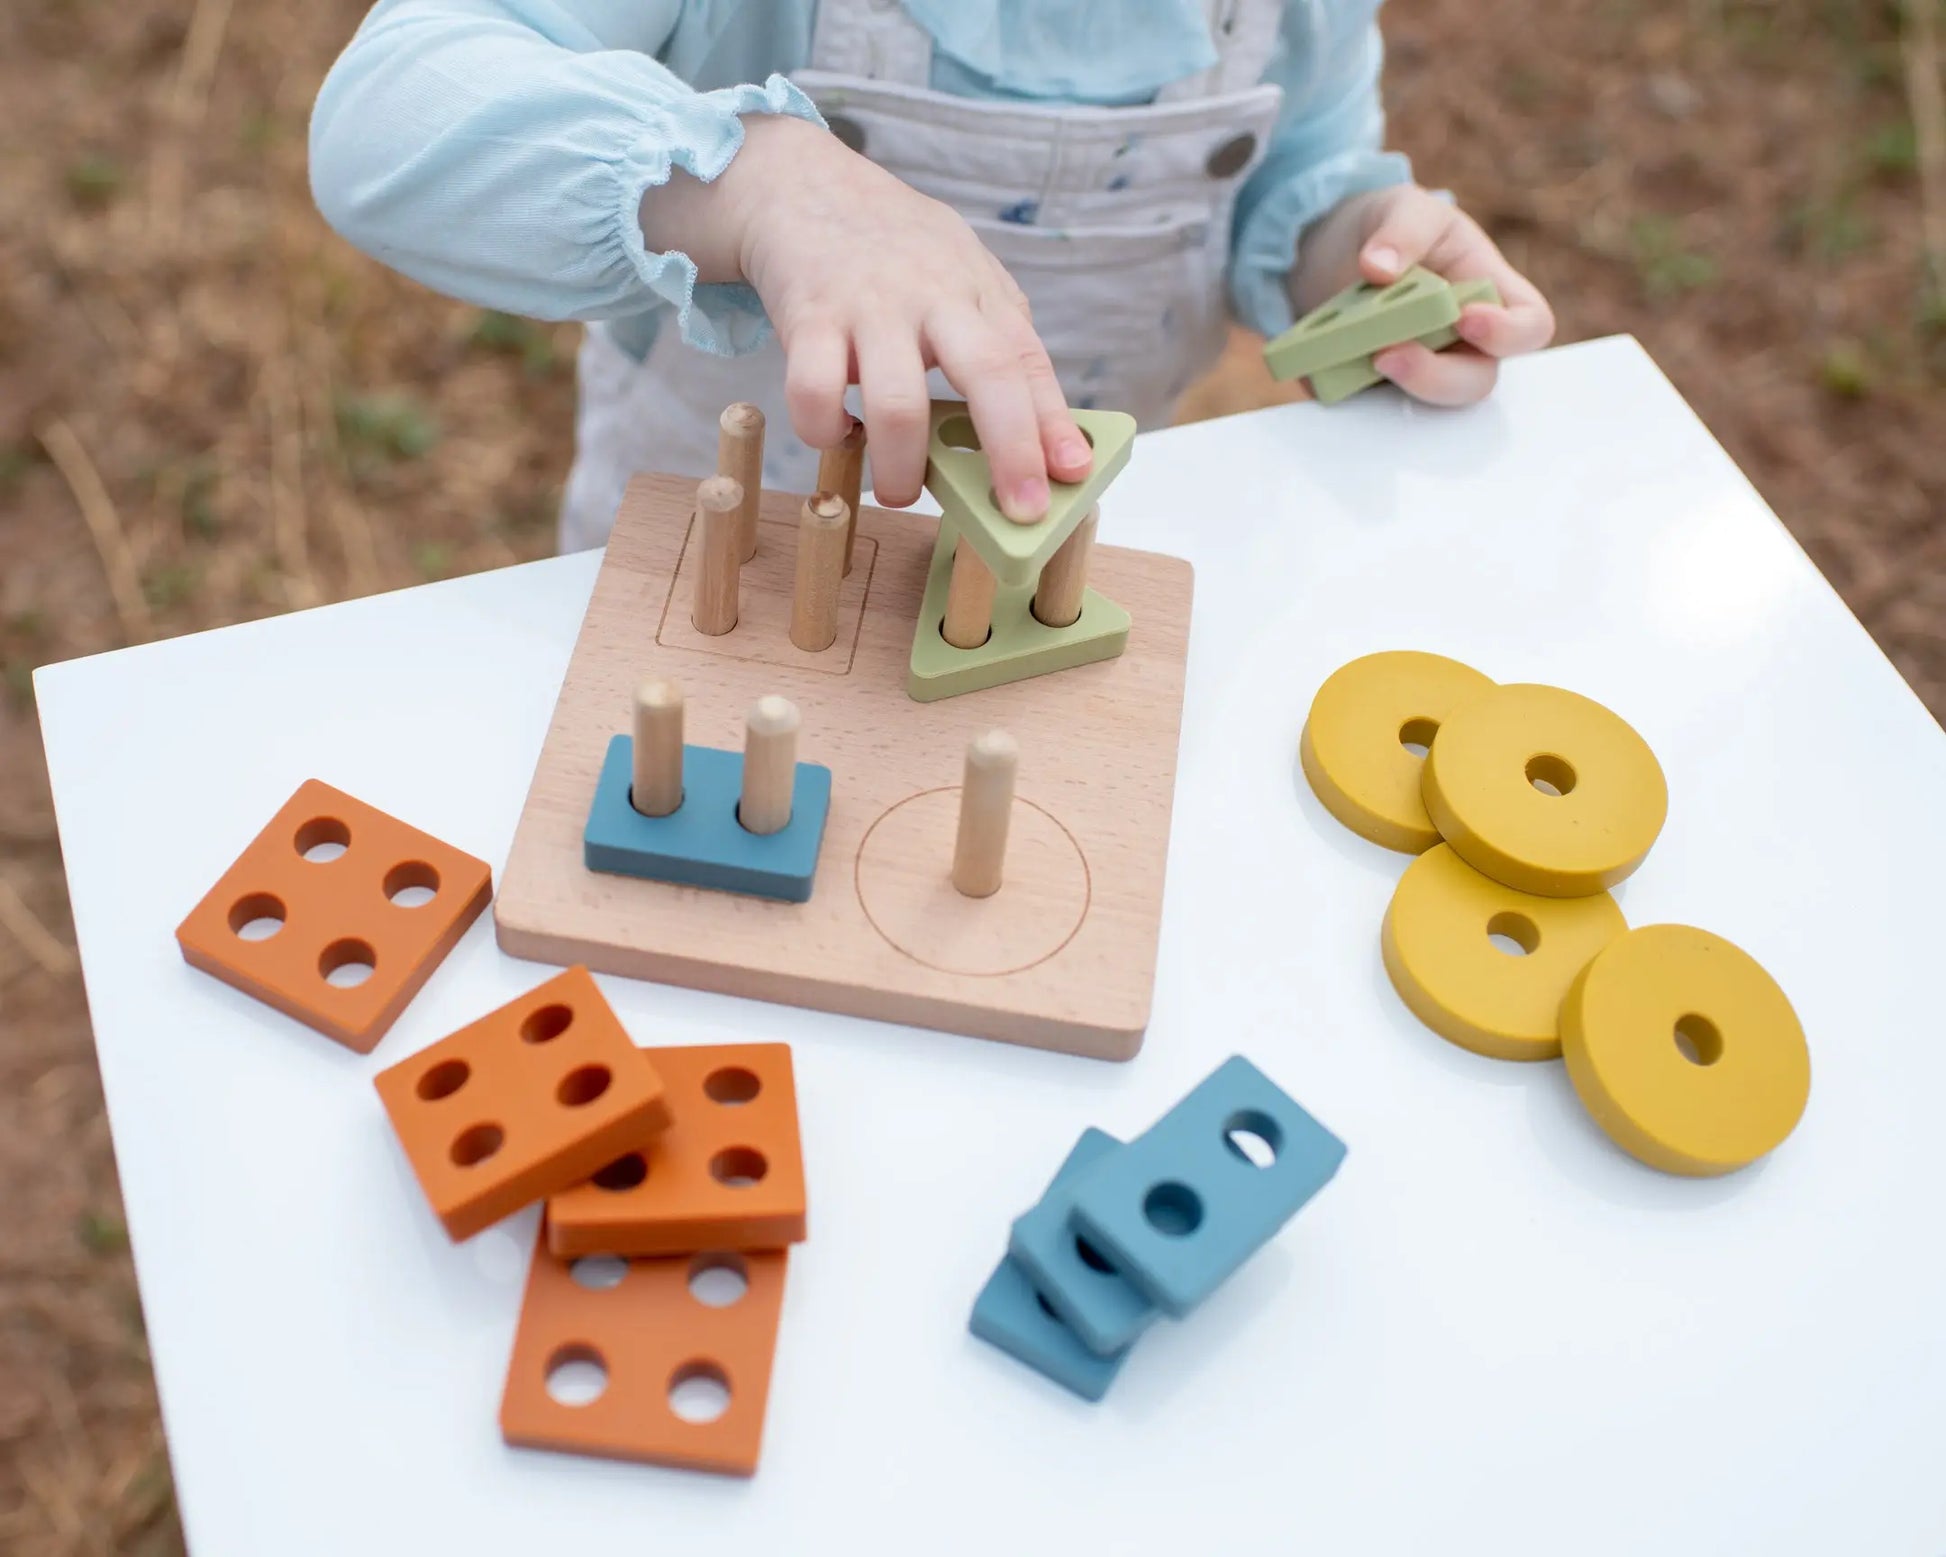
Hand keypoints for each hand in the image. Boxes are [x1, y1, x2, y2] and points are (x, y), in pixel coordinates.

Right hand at [645, 115, 1088, 516]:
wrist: (803, 185)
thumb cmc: (896, 251)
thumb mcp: (965, 278)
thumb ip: (1000, 344)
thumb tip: (1045, 434)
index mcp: (978, 294)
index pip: (1028, 360)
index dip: (1055, 422)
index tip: (1075, 471)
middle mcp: (933, 298)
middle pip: (987, 374)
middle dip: (1010, 450)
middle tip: (1016, 512)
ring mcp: (870, 307)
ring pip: (898, 405)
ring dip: (901, 469)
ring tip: (898, 489)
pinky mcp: (807, 318)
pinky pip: (814, 395)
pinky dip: (825, 433)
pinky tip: (836, 434)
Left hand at [1291, 185, 1554, 405]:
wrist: (1330, 248)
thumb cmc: (1392, 226)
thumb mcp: (1404, 207)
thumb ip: (1403, 229)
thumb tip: (1381, 269)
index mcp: (1489, 294)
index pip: (1529, 327)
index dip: (1507, 334)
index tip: (1464, 318)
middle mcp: (1461, 342)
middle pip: (1474, 383)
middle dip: (1435, 377)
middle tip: (1389, 354)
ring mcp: (1418, 369)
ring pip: (1421, 406)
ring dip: (1387, 390)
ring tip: (1355, 356)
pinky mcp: (1372, 388)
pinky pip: (1362, 408)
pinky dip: (1339, 390)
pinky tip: (1314, 368)